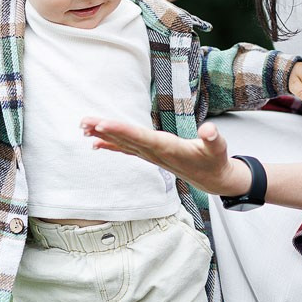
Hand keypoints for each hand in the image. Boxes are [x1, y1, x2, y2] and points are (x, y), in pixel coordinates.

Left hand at [80, 117, 251, 197]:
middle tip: (83, 122)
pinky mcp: (151, 155)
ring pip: (122, 144)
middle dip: (104, 130)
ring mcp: (151, 155)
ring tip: (83, 127)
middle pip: (125, 140)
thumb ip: (213, 138)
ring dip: (102, 135)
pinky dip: (110, 144)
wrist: (212, 180)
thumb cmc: (214, 160)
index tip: (102, 124)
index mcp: (168, 148)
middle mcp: (155, 153)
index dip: (121, 131)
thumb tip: (210, 130)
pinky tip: (95, 141)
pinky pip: (126, 149)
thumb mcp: (218, 148)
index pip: (140, 137)